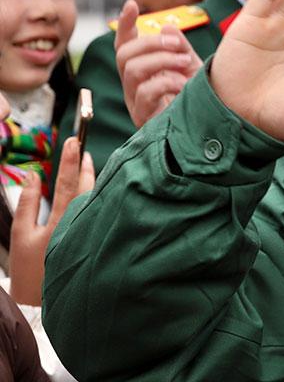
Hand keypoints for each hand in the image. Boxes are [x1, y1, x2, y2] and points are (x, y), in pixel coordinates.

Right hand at [9, 137, 94, 305]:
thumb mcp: (22, 236)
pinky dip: (98, 197)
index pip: (68, 183)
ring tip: (88, 163)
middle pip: (89, 188)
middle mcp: (81, 227)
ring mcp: (91, 234)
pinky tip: (97, 190)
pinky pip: (100, 212)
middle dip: (85, 165)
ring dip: (93, 179)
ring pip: (97, 199)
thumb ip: (28, 204)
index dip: (71, 160)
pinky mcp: (97, 242)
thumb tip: (32, 175)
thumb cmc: (30, 272)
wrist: (43, 305)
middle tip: (81, 147)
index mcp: (60, 223)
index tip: (73, 139)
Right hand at [115, 0, 203, 127]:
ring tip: (185, 64)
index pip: (126, 43)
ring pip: (132, 71)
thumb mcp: (190, 67)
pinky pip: (144, 94)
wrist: (207, 126)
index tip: (131, 4)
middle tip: (176, 44)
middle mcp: (134, 84)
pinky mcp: (143, 117)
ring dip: (161, 62)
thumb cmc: (195, 96)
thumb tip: (167, 26)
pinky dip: (166, 84)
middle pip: (124, 54)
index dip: (125, 24)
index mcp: (143, 69)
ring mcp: (135, 101)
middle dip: (151, 43)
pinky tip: (183, 85)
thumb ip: (179, 47)